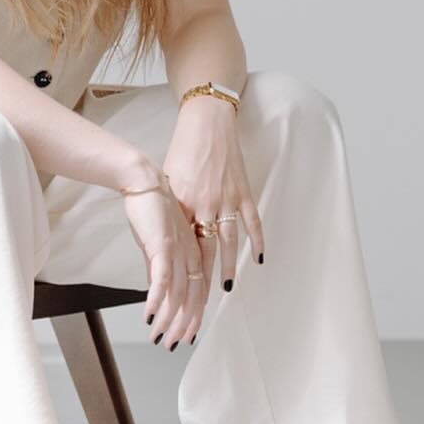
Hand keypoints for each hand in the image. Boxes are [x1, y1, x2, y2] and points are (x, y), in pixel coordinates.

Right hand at [116, 154, 208, 346]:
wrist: (146, 180)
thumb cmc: (153, 205)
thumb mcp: (161, 237)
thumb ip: (162, 262)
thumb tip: (156, 284)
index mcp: (193, 252)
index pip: (198, 291)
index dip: (194, 316)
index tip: (189, 334)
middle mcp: (190, 254)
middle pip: (192, 298)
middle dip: (183, 324)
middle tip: (174, 343)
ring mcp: (178, 251)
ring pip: (179, 294)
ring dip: (169, 319)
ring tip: (160, 336)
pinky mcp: (162, 245)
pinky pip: (161, 278)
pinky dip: (156, 299)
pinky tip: (149, 314)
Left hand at [164, 96, 262, 307]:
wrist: (205, 124)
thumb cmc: (182, 151)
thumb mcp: (167, 181)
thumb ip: (169, 210)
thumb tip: (164, 238)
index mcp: (183, 203)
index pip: (183, 245)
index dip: (182, 268)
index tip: (178, 289)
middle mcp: (206, 205)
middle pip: (207, 249)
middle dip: (204, 277)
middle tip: (203, 299)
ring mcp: (228, 200)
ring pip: (230, 241)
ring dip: (229, 266)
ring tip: (228, 288)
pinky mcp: (244, 192)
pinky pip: (253, 222)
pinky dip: (257, 241)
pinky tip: (259, 259)